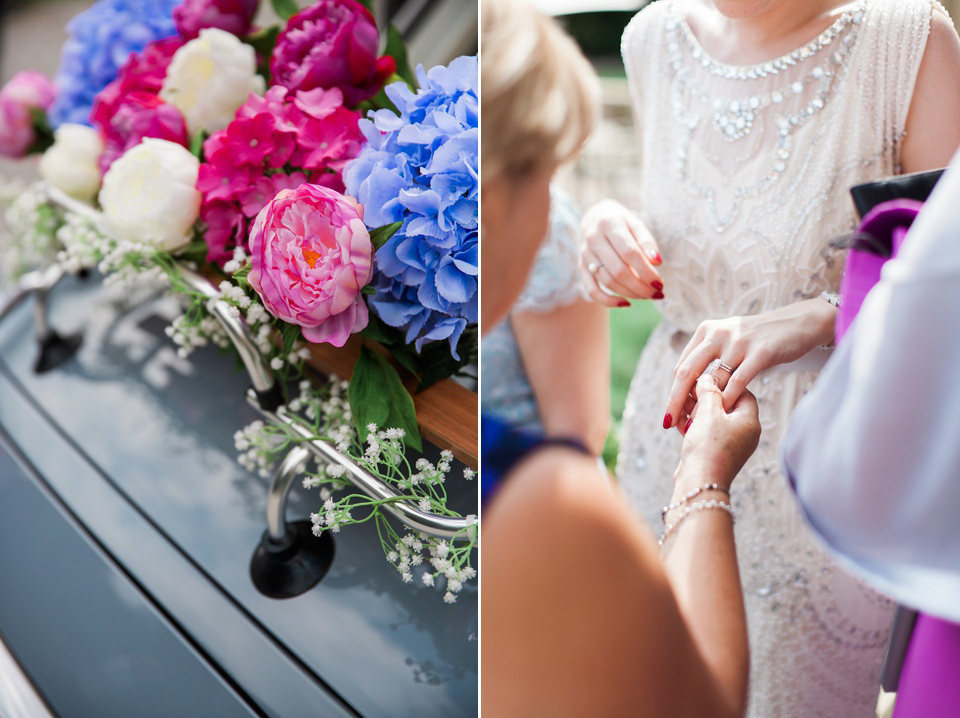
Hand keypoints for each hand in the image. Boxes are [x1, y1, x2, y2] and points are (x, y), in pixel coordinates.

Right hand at [579, 199, 663, 307]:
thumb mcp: (635, 223)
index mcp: (609, 224)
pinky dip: (608, 301)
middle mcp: (594, 239)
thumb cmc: (619, 221)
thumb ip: (646, 241)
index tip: (659, 284)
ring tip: (647, 296)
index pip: (629, 253)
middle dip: (640, 286)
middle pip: (619, 271)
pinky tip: (626, 303)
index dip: (646, 271)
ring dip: (630, 293)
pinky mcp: (581, 267)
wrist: (592, 217)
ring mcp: (585, 255)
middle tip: (657, 294)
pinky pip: (592, 290)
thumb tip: (656, 262)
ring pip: (608, 282)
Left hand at [664, 299, 835, 429]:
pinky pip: (737, 383)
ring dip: (704, 406)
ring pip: (713, 381)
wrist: (797, 323)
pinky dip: (728, 401)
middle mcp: (718, 334)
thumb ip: (708, 356)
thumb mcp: (728, 337)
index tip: (670, 412)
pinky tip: (723, 415)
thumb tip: (688, 385)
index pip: (681, 365)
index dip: (674, 391)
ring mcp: (739, 343)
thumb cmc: (759, 337)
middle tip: (669, 423)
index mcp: (706, 330)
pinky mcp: (760, 353)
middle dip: (676, 401)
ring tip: (699, 425)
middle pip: (687, 373)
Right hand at [675, 374, 759, 491]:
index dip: (724, 383)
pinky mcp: (715, 453)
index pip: (742, 393)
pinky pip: (706, 433)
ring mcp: (730, 445)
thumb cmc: (709, 448)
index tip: (707, 379)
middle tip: (690, 392)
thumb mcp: (709, 412)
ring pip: (713, 420)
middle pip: (726, 406)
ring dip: (695, 411)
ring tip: (680, 407)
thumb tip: (708, 378)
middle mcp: (744, 434)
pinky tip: (679, 422)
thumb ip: (709, 390)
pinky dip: (693, 426)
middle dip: (705, 398)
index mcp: (750, 421)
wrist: (700, 483)